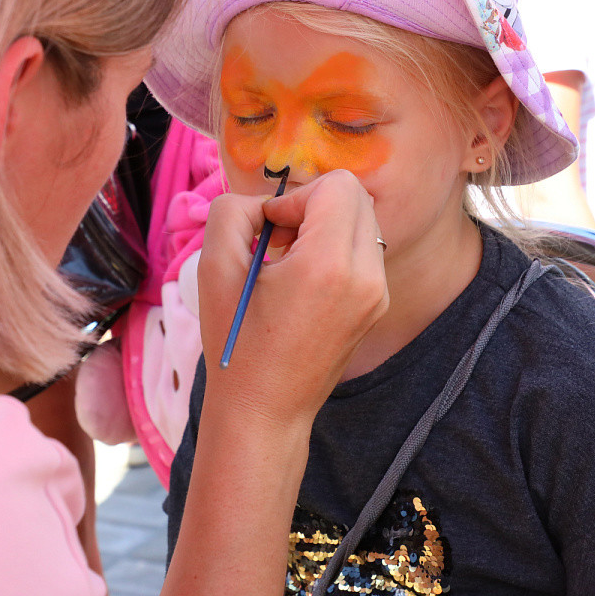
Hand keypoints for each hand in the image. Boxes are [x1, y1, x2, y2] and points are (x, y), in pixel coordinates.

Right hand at [197, 169, 387, 425]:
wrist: (265, 411)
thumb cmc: (236, 342)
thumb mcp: (215, 266)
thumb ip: (234, 211)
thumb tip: (266, 202)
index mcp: (329, 265)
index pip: (339, 184)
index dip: (296, 195)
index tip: (270, 229)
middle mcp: (366, 276)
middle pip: (357, 196)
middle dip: (313, 205)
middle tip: (278, 239)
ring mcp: (379, 293)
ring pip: (363, 220)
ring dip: (325, 225)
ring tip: (289, 259)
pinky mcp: (378, 305)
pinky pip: (365, 249)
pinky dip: (336, 248)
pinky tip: (304, 280)